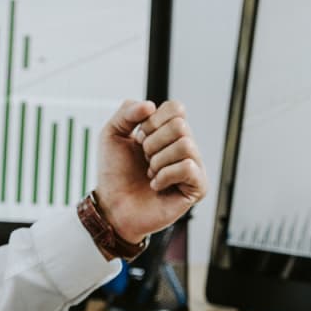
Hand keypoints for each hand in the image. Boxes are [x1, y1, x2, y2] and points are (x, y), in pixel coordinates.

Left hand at [94, 99, 207, 245]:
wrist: (112, 205)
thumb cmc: (114, 173)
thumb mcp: (112, 133)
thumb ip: (127, 111)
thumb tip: (151, 105)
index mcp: (170, 132)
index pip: (176, 108)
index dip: (152, 122)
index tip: (139, 139)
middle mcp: (185, 147)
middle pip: (180, 125)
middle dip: (152, 143)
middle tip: (144, 160)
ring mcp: (193, 167)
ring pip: (185, 145)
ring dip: (157, 161)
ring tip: (150, 174)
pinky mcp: (197, 187)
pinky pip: (188, 168)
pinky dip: (164, 176)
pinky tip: (156, 186)